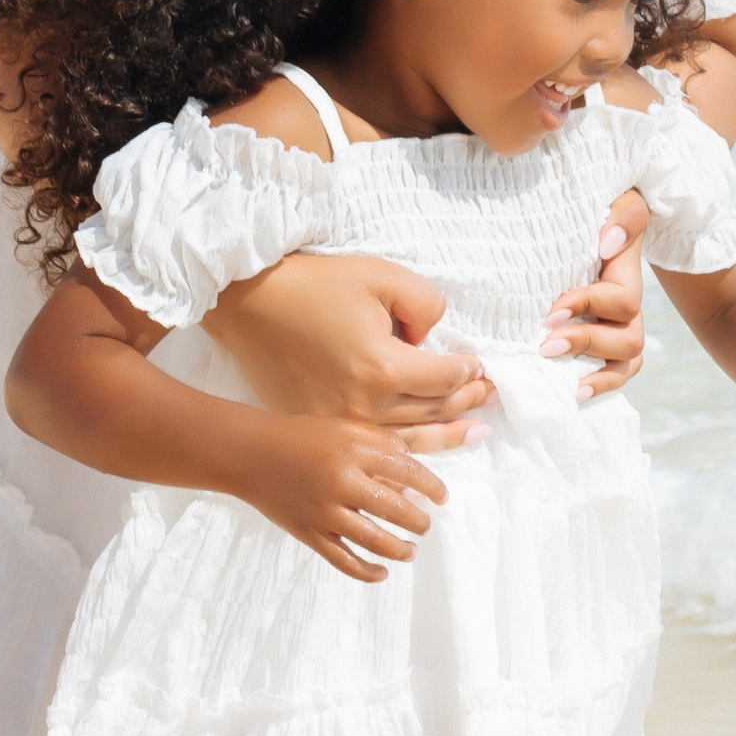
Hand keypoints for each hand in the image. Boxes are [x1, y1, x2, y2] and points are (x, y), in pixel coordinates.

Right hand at [213, 250, 494, 443]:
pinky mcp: (318, 426)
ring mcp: (339, 423)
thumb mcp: (381, 276)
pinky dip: (402, 454)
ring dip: (446, 436)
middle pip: (433, 412)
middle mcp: (364, 405)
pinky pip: (371, 449)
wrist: (246, 304)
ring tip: (473, 433)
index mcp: (383, 367)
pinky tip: (419, 459)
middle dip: (467, 403)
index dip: (469, 370)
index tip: (478, 365)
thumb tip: (435, 337)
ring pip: (408, 441)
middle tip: (489, 397)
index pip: (446, 378)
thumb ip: (426, 304)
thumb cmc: (312, 285)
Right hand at [235, 416, 458, 583]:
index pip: (409, 473)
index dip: (433, 487)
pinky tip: (382, 573)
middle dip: (419, 522)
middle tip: (425, 525)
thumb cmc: (301, 436)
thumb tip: (414, 479)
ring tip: (411, 551)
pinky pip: (344, 560)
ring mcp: (325, 511)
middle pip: (397, 509)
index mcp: (355, 450)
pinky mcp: (309, 533)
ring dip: (401, 549)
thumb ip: (382, 445)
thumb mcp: (344, 427)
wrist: (250, 453)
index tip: (442, 497)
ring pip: (375, 540)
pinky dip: (367, 571)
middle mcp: (342, 481)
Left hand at [541, 200, 648, 399]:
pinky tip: (574, 392)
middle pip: (628, 337)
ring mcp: (619, 324)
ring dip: (595, 372)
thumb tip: (607, 244)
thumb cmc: (599, 206)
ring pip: (626, 360)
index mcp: (626, 272)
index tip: (552, 311)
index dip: (589, 307)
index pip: (621, 299)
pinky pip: (617, 370)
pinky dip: (601, 385)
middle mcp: (627, 304)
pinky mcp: (605, 338)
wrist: (596, 214)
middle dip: (587, 344)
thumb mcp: (620, 199)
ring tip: (562, 379)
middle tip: (545, 345)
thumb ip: (624, 216)